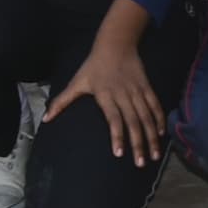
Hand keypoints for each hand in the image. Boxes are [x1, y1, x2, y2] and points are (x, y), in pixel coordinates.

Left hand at [48, 5, 166, 162]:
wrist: (116, 44)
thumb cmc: (93, 66)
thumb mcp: (77, 82)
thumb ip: (62, 101)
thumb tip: (46, 119)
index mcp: (106, 95)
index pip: (114, 119)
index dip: (117, 136)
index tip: (120, 153)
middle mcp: (123, 94)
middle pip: (133, 122)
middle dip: (138, 143)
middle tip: (141, 163)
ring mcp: (137, 91)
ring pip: (147, 116)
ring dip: (152, 136)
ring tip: (155, 154)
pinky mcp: (146, 87)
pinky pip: (154, 105)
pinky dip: (159, 119)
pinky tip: (162, 134)